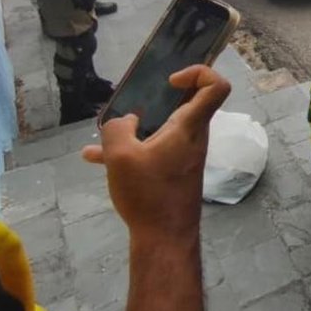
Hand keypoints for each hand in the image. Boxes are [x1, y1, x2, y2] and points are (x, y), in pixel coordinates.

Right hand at [82, 66, 230, 241]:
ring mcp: (184, 154)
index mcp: (189, 127)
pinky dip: (130, 148)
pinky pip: (153, 148)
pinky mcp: (174, 170)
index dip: (199, 72)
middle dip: (157, 96)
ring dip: (136, 125)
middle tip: (134, 99)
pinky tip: (93, 157)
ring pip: (162, 127)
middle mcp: (193, 137)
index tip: (170, 81)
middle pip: (187, 103)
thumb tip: (127, 120)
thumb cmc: (149, 195)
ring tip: (102, 132)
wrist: (164, 238)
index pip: (216, 86)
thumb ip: (118, 128)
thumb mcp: (121, 156)